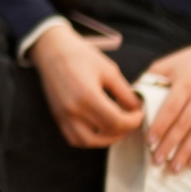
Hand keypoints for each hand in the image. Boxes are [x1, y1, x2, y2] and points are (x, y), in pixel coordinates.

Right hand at [29, 23, 143, 148]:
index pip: (117, 122)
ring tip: (116, 128)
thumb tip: (137, 108)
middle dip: (124, 130)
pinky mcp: (57, 116)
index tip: (139, 113)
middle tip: (131, 120)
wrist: (51, 49)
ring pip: (88, 142)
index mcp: (88, 96)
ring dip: (105, 139)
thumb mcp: (109, 70)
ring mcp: (63, 115)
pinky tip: (98, 129)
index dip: (133, 121)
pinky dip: (88, 139)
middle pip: (105, 133)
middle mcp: (73, 110)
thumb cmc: (79, 55)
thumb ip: (125, 92)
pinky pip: (74, 138)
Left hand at [144, 40, 190, 172]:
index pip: (171, 109)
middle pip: (184, 126)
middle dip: (170, 145)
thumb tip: (131, 97)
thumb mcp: (167, 64)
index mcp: (185, 85)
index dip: (161, 126)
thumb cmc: (188, 61)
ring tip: (173, 168)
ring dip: (185, 153)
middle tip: (157, 160)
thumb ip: (150, 80)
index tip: (149, 141)